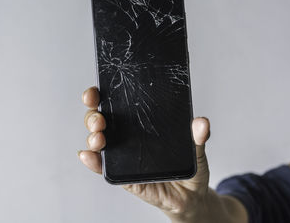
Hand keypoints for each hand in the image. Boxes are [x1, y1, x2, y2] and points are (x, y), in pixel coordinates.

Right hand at [78, 86, 212, 220]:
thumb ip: (198, 136)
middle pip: (101, 120)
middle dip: (93, 116)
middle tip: (100, 119)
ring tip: (98, 138)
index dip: (102, 95)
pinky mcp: (124, 177)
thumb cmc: (189, 169)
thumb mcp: (196, 149)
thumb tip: (201, 122)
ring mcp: (123, 156)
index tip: (96, 92)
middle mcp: (127, 137)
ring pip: (99, 141)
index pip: (116, 104)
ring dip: (92, 137)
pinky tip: (88, 156)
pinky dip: (93, 162)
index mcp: (141, 124)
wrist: (190, 197)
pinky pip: (104, 168)